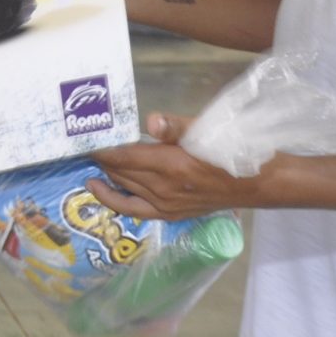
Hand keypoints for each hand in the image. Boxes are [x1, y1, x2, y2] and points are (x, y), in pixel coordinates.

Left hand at [85, 113, 249, 219]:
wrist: (255, 183)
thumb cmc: (232, 150)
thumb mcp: (207, 131)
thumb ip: (176, 127)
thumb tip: (151, 122)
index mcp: (170, 166)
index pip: (123, 157)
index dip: (100, 149)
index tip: (82, 139)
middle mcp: (163, 190)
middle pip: (119, 173)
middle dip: (98, 160)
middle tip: (80, 146)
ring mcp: (165, 205)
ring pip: (124, 190)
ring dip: (105, 176)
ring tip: (89, 163)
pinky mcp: (170, 214)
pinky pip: (134, 209)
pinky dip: (115, 200)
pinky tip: (103, 190)